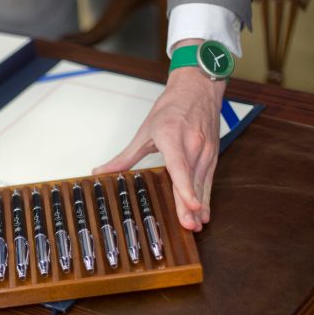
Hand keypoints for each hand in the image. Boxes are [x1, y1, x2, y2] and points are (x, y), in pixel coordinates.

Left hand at [93, 42, 225, 231]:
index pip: (180, 167)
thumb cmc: (171, 108)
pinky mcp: (212, 155)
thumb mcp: (144, 131)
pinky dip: (206, 197)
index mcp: (173, 138)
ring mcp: (205, 151)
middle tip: (190, 226)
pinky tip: (203, 214)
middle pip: (191, 180)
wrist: (198, 88)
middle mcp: (193, 145)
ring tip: (196, 226)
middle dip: (191, 205)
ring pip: (202, 183)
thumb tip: (101, 172)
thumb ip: (124, 157)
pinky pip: (209, 180)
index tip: (190, 204)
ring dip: (200, 206)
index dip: (185, 188)